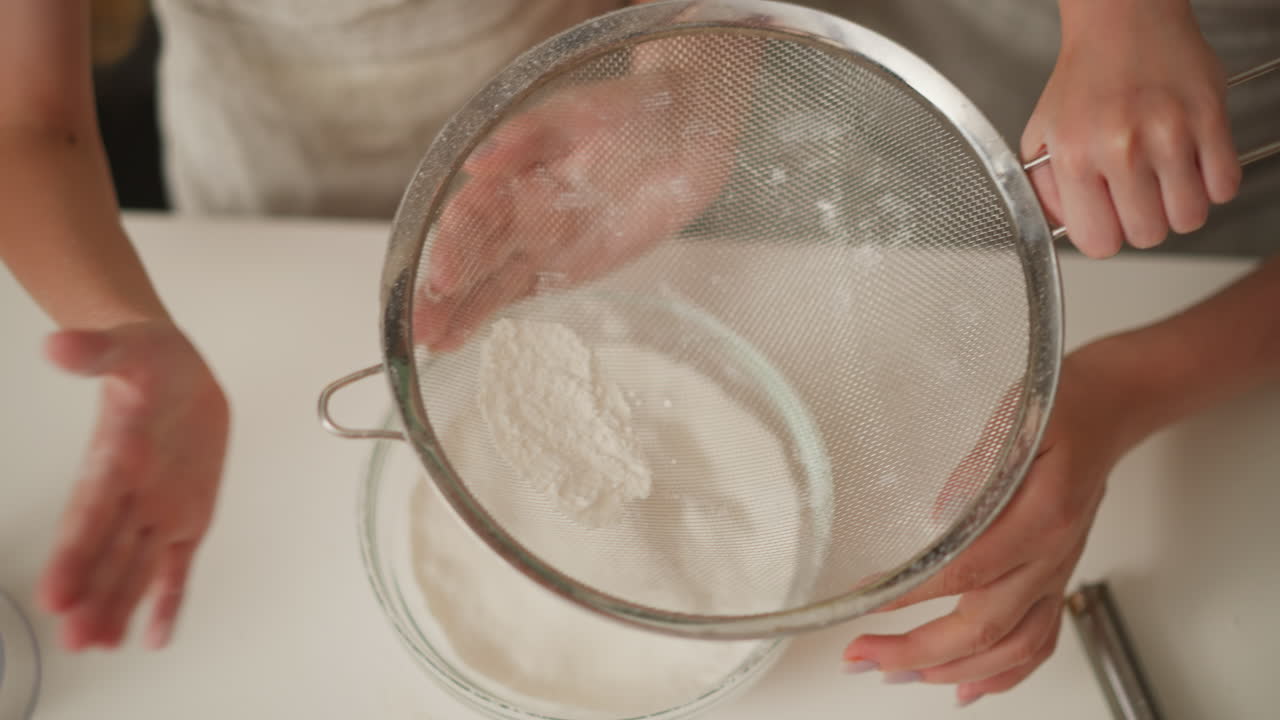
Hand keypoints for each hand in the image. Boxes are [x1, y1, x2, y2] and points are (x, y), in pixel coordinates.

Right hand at [37, 321, 228, 649]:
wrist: (178, 369)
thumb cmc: (149, 359)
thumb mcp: (129, 348)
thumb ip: (95, 353)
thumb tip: (59, 344)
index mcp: (113, 459)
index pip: (88, 513)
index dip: (73, 553)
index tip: (54, 592)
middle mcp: (130, 493)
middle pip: (108, 551)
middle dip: (93, 594)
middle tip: (75, 636)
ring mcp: (159, 509)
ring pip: (137, 566)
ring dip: (118, 605)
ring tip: (96, 644)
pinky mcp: (189, 515)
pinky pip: (177, 563)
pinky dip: (168, 599)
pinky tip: (154, 635)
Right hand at [415, 34, 756, 350]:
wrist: (688, 133)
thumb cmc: (632, 112)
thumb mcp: (583, 113)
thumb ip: (531, 135)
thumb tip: (480, 164)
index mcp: (513, 173)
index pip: (472, 215)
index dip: (454, 246)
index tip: (443, 277)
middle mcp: (517, 212)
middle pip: (468, 256)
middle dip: (440, 292)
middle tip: (417, 328)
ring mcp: (537, 243)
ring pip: (484, 282)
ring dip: (454, 312)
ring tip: (426, 342)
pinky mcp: (565, 268)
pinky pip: (517, 294)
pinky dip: (485, 316)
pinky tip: (456, 339)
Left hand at [842, 352, 1136, 705]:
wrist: (1112, 410)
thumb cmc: (1061, 407)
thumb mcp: (1011, 423)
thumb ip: (973, 475)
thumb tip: (935, 522)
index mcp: (1041, 515)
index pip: (968, 570)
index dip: (914, 594)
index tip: (867, 603)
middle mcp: (1051, 555)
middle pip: (983, 625)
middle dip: (915, 650)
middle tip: (860, 654)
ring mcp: (1056, 573)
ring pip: (1008, 646)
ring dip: (948, 669)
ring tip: (893, 674)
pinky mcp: (1057, 579)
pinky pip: (1037, 642)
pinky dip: (1001, 673)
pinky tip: (964, 686)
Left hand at [1022, 0, 1240, 256]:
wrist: (1123, 20)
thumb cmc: (1084, 78)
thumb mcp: (1042, 135)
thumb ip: (1048, 190)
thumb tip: (1065, 230)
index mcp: (1076, 156)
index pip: (1099, 242)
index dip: (1107, 237)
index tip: (1109, 221)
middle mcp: (1121, 148)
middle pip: (1148, 235)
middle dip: (1144, 223)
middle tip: (1138, 196)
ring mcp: (1170, 134)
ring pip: (1189, 218)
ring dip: (1179, 207)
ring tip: (1164, 180)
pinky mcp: (1209, 119)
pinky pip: (1224, 186)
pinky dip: (1211, 184)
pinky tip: (1191, 163)